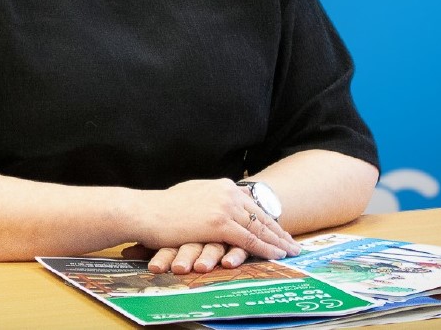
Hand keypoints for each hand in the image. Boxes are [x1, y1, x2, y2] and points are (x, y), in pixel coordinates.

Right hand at [135, 179, 300, 272]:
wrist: (146, 211)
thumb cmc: (163, 207)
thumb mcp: (192, 195)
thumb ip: (209, 198)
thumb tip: (215, 203)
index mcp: (221, 186)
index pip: (252, 203)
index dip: (268, 218)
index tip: (280, 229)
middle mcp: (227, 193)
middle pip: (261, 214)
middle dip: (279, 230)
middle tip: (294, 243)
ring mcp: (225, 207)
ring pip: (260, 227)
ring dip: (279, 241)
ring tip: (292, 251)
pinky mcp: (220, 223)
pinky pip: (249, 239)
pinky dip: (265, 248)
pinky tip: (277, 255)